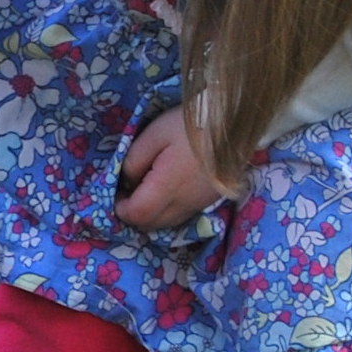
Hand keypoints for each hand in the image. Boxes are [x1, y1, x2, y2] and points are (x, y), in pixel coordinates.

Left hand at [116, 108, 226, 230]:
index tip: (115, 192)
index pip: (136, 214)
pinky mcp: (208, 201)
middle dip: (133, 214)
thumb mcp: (155, 134)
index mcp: (167, 187)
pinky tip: (165, 192)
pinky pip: (181, 216)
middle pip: (150, 225)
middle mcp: (183, 204)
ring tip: (145, 191)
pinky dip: (167, 211)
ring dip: (150, 215)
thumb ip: (134, 159)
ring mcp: (198, 205)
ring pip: (166, 224)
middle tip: (126, 192)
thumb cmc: (191, 126)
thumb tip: (126, 180)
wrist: (236, 126)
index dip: (120, 208)